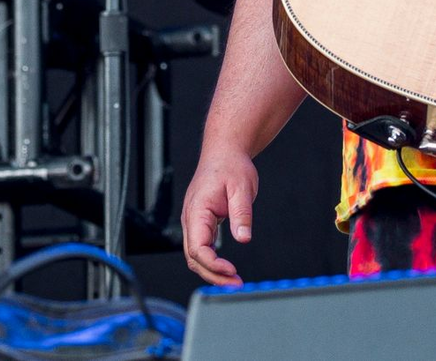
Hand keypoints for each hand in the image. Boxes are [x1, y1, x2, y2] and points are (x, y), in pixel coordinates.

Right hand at [181, 147, 258, 285]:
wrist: (224, 152)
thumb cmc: (231, 166)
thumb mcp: (242, 188)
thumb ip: (241, 214)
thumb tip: (244, 238)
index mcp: (197, 209)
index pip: (197, 247)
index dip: (213, 264)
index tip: (232, 271)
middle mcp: (191, 217)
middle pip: (193, 257)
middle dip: (213, 275)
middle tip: (236, 283)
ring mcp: (194, 220)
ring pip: (195, 255)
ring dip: (212, 271)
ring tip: (233, 280)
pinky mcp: (201, 222)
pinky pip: (201, 247)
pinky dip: (211, 261)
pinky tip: (226, 267)